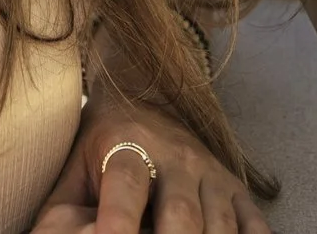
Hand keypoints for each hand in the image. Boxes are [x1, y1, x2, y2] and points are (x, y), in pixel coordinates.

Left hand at [31, 89, 271, 233]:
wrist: (147, 94)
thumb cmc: (100, 146)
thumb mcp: (72, 169)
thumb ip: (59, 214)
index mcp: (127, 145)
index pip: (125, 184)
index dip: (118, 218)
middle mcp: (176, 156)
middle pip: (182, 212)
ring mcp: (212, 174)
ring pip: (220, 222)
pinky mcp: (239, 190)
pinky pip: (257, 224)